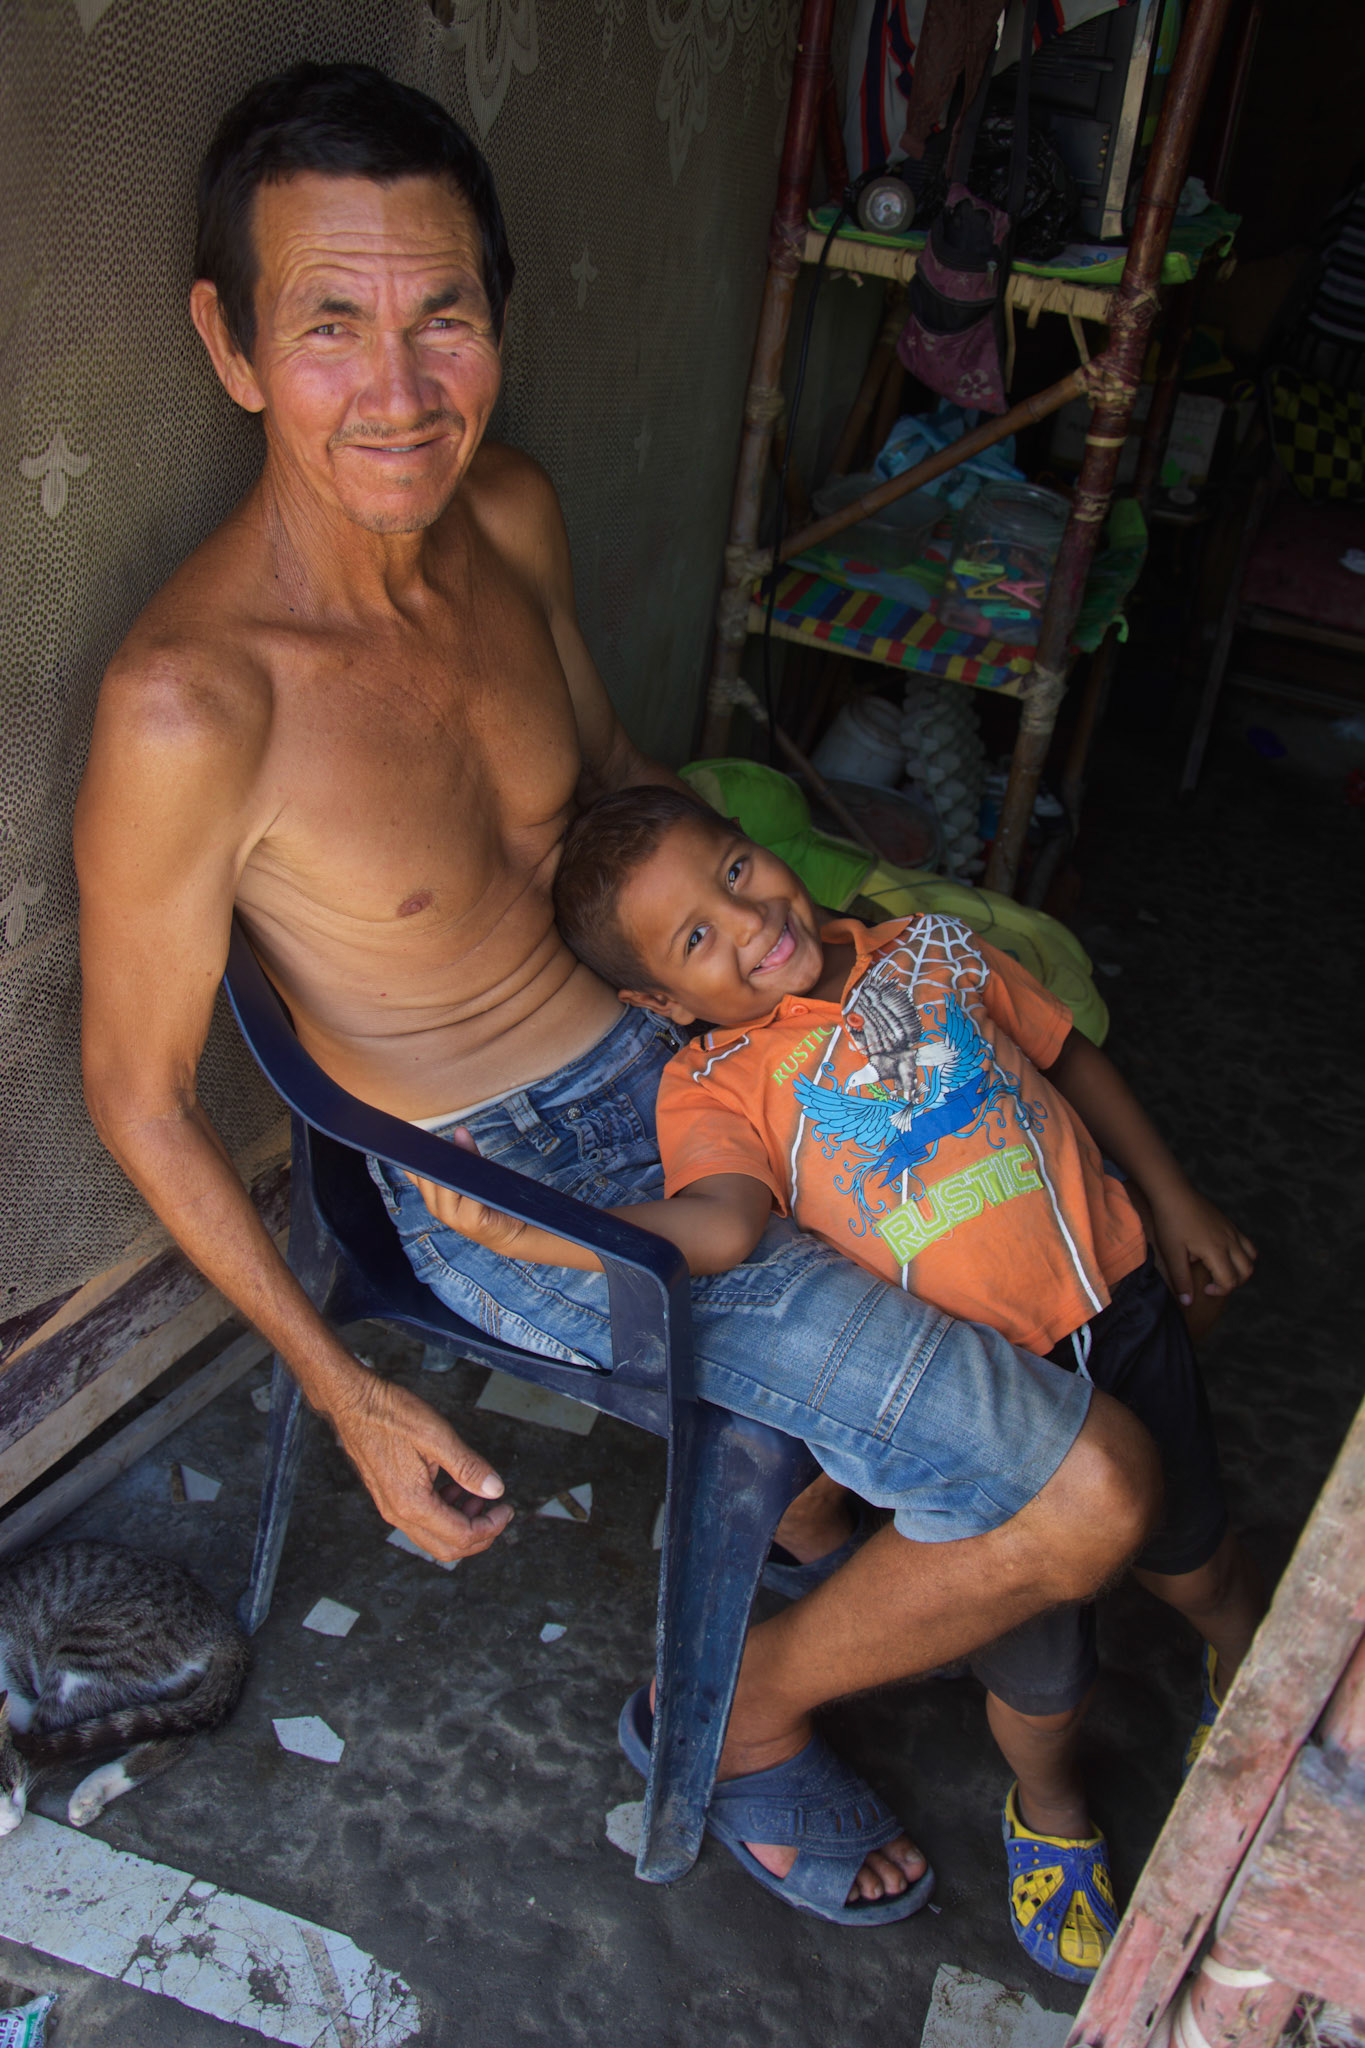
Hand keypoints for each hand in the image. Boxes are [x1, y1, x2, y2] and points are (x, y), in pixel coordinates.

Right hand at [329, 1369, 512, 1561]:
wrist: (352, 1402)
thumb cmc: (390, 1414)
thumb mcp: (437, 1436)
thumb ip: (468, 1466)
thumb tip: (496, 1490)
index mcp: (412, 1502)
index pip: (461, 1536)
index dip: (491, 1527)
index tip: (506, 1509)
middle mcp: (398, 1513)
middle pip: (446, 1548)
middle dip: (479, 1536)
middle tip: (498, 1512)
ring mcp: (390, 1507)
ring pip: (433, 1537)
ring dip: (461, 1525)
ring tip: (478, 1497)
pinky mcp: (388, 1497)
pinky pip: (421, 1521)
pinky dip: (444, 1514)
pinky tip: (455, 1489)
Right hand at [406, 1128, 529, 1257]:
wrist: (510, 1232)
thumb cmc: (490, 1203)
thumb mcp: (473, 1177)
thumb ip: (465, 1155)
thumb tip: (460, 1131)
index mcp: (432, 1196)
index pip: (416, 1172)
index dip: (417, 1155)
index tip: (421, 1138)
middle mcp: (436, 1207)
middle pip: (430, 1176)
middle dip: (439, 1157)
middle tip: (450, 1139)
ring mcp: (450, 1216)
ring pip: (447, 1183)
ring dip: (457, 1168)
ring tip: (467, 1155)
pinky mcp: (469, 1220)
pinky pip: (469, 1194)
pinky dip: (474, 1182)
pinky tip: (482, 1174)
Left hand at [1149, 1184, 1256, 1305]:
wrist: (1174, 1192)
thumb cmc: (1171, 1222)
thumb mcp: (1172, 1253)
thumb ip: (1181, 1279)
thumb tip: (1188, 1302)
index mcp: (1216, 1250)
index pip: (1230, 1281)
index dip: (1219, 1291)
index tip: (1204, 1289)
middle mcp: (1230, 1241)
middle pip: (1247, 1272)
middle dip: (1233, 1283)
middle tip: (1213, 1283)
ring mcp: (1232, 1231)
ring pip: (1251, 1258)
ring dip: (1241, 1270)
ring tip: (1221, 1270)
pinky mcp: (1230, 1224)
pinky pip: (1247, 1244)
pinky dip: (1243, 1255)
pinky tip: (1223, 1255)